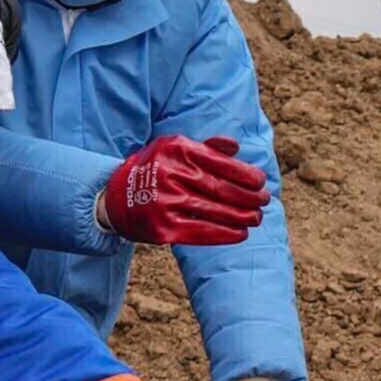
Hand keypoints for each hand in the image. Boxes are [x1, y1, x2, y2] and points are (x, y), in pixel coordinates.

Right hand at [100, 135, 269, 245]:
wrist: (115, 198)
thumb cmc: (155, 170)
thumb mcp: (173, 149)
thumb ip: (205, 148)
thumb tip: (236, 147)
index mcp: (177, 150)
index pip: (222, 163)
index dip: (246, 175)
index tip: (261, 182)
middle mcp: (171, 174)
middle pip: (221, 189)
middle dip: (249, 197)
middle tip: (265, 201)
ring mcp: (166, 202)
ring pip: (215, 212)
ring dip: (242, 217)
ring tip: (256, 218)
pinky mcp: (163, 227)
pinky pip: (202, 232)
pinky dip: (225, 234)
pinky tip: (240, 233)